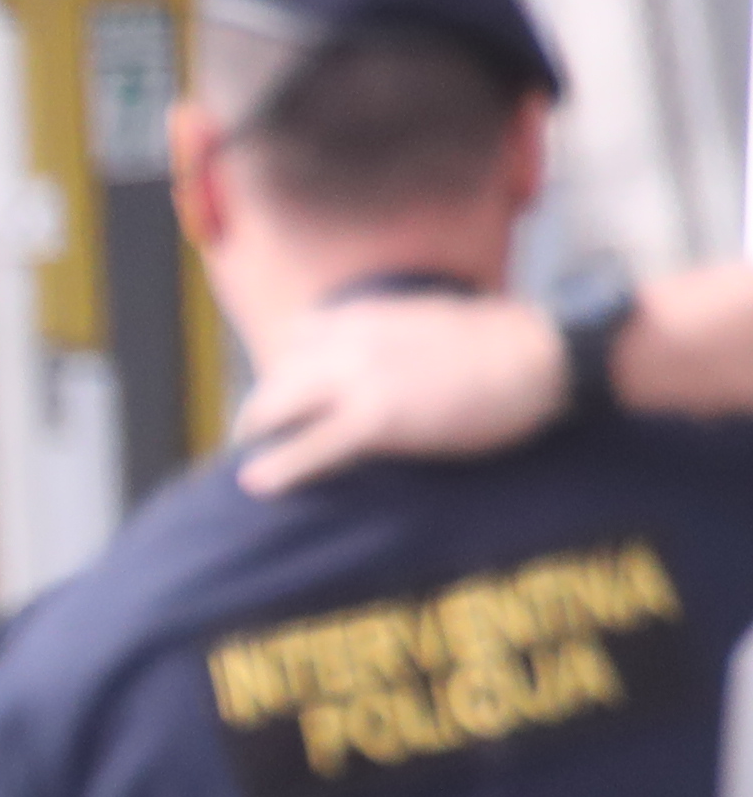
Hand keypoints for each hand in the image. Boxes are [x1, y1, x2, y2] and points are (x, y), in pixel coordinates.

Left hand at [229, 293, 568, 490]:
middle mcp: (351, 340)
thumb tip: (376, 358)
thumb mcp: (431, 319)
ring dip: (258, 434)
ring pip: (279, 407)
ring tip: (254, 460)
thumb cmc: (504, 342)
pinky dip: (279, 467)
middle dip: (261, 408)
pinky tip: (259, 483)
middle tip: (257, 435)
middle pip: (277, 375)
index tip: (286, 392)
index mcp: (367, 313)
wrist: (543, 354)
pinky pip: (310, 447)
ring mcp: (360, 379)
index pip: (296, 335)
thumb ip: (391, 333)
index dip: (284, 368)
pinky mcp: (375, 419)